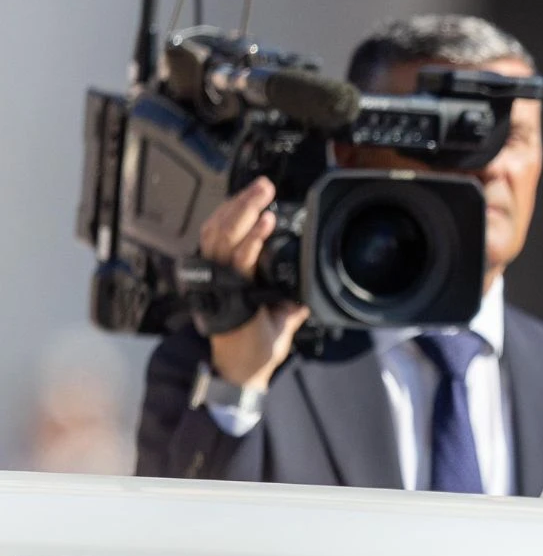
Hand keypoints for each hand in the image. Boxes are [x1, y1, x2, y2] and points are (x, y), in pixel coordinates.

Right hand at [198, 177, 309, 388]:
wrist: (246, 369)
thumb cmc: (257, 342)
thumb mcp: (279, 313)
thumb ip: (289, 297)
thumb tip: (307, 289)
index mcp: (230, 274)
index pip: (223, 233)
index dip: (234, 211)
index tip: (254, 195)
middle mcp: (222, 274)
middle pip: (221, 227)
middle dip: (242, 203)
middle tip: (262, 185)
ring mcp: (225, 282)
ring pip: (224, 237)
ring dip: (245, 212)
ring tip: (262, 196)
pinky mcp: (234, 293)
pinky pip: (240, 260)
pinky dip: (252, 240)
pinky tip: (264, 224)